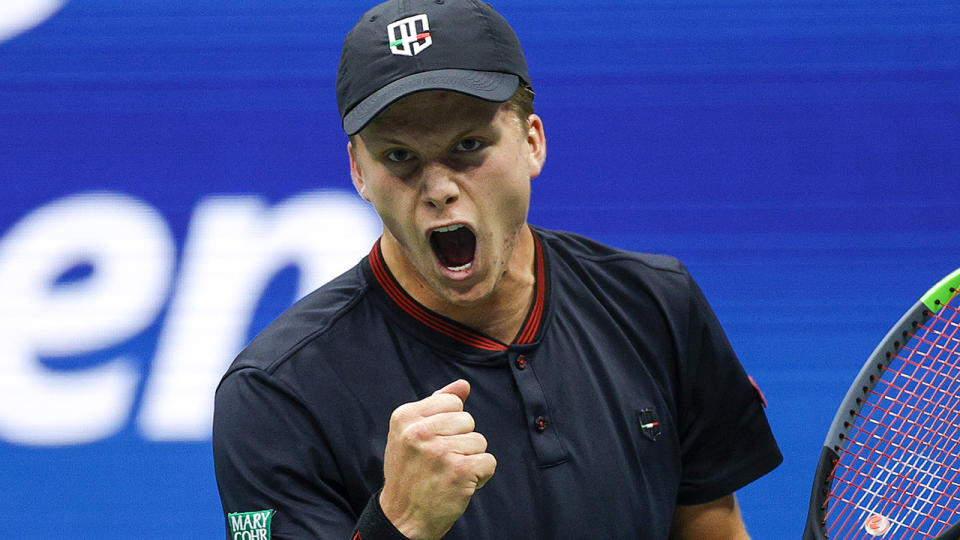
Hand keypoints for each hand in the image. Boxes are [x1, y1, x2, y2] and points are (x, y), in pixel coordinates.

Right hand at [379, 379, 495, 539]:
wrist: (402, 518)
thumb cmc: (409, 473)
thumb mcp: (410, 434)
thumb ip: (436, 405)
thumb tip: (463, 385)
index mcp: (405, 417)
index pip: (452, 402)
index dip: (450, 424)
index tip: (433, 443)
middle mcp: (420, 431)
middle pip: (468, 420)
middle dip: (461, 441)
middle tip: (440, 462)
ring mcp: (440, 451)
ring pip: (480, 441)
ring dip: (470, 459)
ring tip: (448, 473)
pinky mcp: (459, 470)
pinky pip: (489, 461)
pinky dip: (480, 475)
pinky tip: (460, 483)